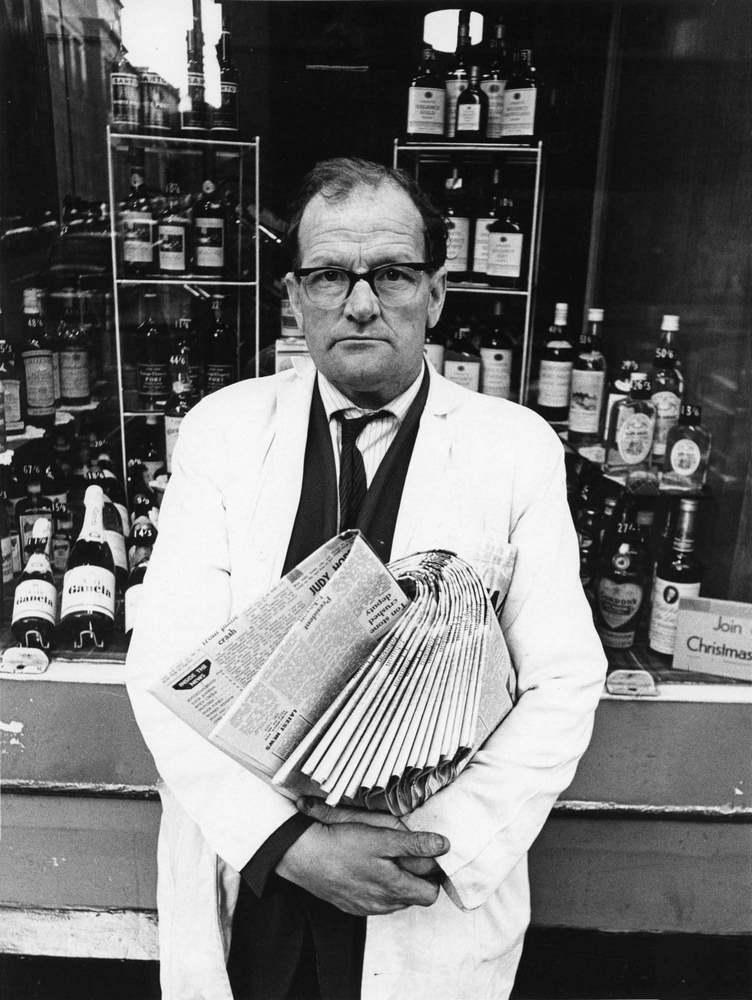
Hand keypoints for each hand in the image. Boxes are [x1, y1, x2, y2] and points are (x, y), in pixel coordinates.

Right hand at [276, 812, 448, 915]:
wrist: (304, 855)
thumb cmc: (342, 843)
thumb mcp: (381, 837)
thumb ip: (414, 844)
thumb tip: (442, 845)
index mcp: (394, 887)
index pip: (431, 892)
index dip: (433, 873)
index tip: (428, 854)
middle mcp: (383, 903)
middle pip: (415, 896)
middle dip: (417, 876)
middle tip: (408, 852)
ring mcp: (366, 906)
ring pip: (395, 898)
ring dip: (397, 881)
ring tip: (386, 857)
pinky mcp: (352, 905)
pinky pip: (376, 899)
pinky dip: (379, 885)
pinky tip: (368, 866)